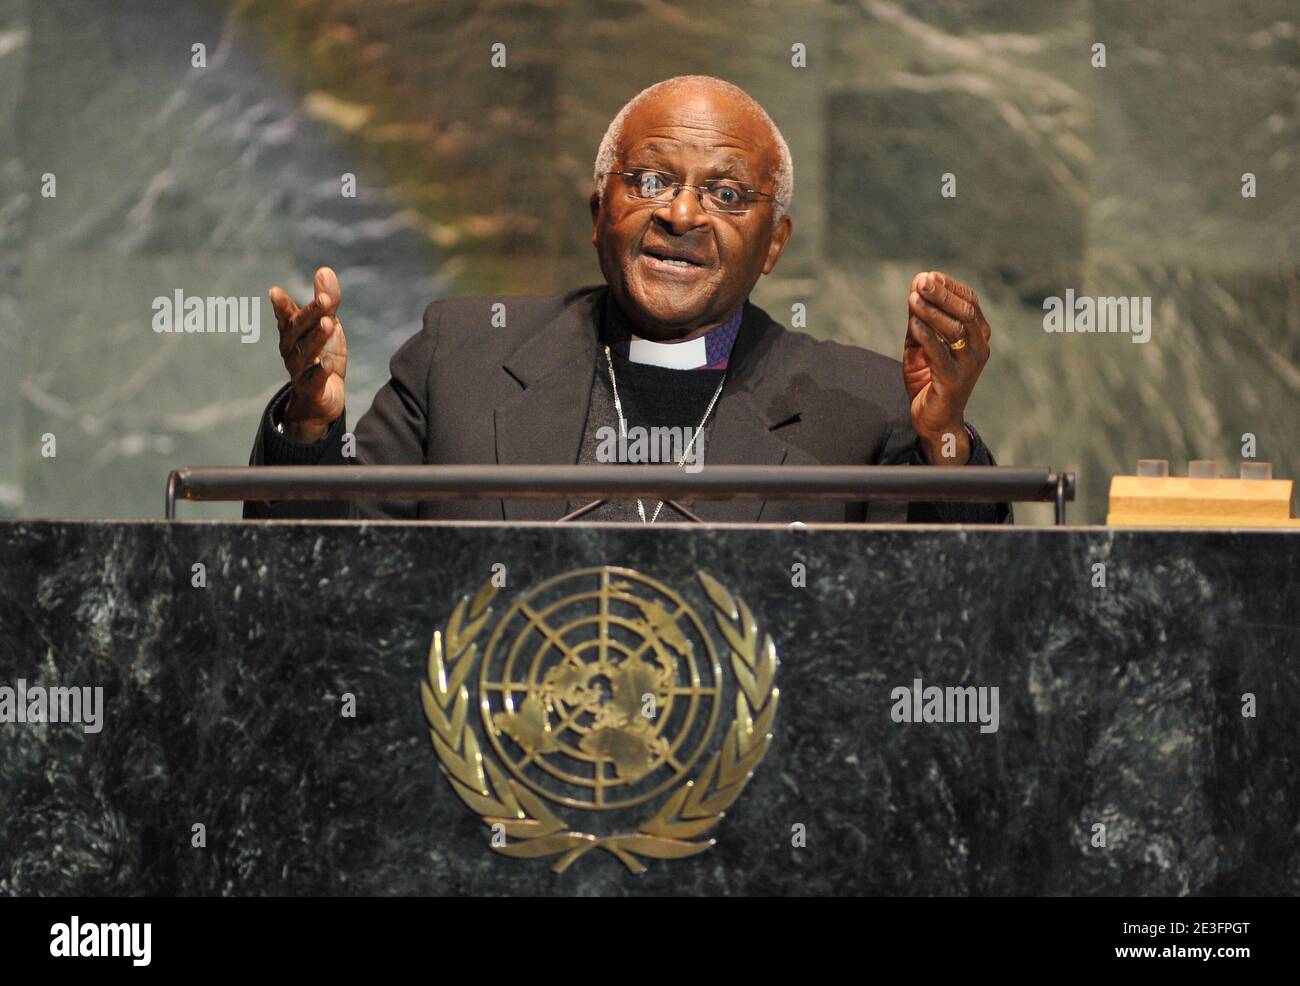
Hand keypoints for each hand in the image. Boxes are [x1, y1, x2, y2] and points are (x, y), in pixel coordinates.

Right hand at [270, 266, 347, 443]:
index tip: (274, 292)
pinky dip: (319, 372)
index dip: (281, 305)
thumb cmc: (322, 355)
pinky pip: (313, 380)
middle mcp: (291, 350)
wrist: (324, 398)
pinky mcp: (311, 389)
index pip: (286, 317)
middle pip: (298, 331)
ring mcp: (299, 370)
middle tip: (324, 299)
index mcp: (293, 333)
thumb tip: (325, 270)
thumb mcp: (328, 326)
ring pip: (306, 353)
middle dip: (310, 314)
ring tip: (328, 323)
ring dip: (316, 338)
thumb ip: (327, 301)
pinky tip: (327, 363)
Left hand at [902, 270, 990, 464]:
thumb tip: (916, 284)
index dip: (949, 286)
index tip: (927, 276)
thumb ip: (919, 317)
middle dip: (942, 294)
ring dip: (933, 311)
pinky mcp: (954, 381)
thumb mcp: (921, 343)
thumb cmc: (929, 378)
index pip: (969, 301)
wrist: (934, 420)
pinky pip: (940, 354)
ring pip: (955, 330)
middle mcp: (979, 347)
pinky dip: (927, 335)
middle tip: (922, 281)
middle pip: (965, 311)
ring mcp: (969, 365)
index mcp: (977, 335)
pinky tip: (913, 322)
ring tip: (913, 298)